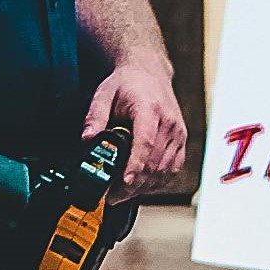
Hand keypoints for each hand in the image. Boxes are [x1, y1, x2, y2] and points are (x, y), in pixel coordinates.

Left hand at [81, 57, 188, 198]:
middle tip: (112, 196)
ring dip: (144, 187)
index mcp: (150, 108)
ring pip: (164, 170)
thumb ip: (94, 118)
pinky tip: (140, 186)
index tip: (123, 183)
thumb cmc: (127, 84)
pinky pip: (172, 169)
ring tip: (122, 194)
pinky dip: (157, 182)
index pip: (146, 142)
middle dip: (133, 185)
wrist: (149, 73)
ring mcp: (178, 133)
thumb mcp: (103, 95)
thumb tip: (87, 140)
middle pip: (154, 163)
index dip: (135, 165)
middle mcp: (168, 122)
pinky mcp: (181, 141)